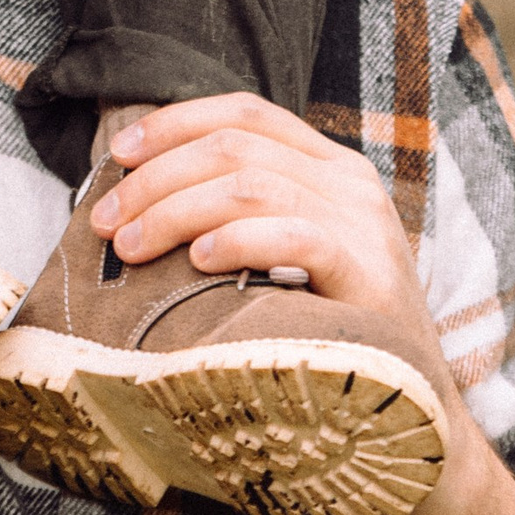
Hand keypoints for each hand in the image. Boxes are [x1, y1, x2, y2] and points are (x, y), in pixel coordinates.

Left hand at [84, 92, 456, 417]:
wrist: (409, 399)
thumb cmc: (327, 328)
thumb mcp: (285, 256)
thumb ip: (240, 216)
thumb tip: (141, 202)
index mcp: (329, 166)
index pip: (245, 114)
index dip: (174, 124)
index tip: (117, 154)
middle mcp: (350, 181)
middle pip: (234, 147)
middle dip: (156, 178)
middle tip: (106, 222)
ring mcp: (363, 222)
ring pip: (251, 184)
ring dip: (175, 211)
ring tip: (131, 248)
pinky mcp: (368, 269)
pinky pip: (293, 235)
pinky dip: (236, 241)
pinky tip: (198, 262)